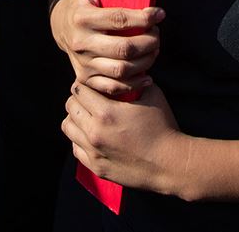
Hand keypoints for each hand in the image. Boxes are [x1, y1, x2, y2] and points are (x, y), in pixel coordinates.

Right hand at [52, 0, 163, 96]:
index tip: (159, 13)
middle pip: (124, 48)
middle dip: (149, 42)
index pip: (120, 19)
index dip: (144, 17)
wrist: (60, 27)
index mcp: (83, 17)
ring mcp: (83, 63)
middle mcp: (81, 42)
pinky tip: (146, 75)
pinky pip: (114, 87)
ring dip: (146, 62)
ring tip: (154, 51)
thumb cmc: (82, 2)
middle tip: (158, 34)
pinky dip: (134, 85)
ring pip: (122, 70)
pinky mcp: (87, 78)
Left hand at [63, 80, 190, 196]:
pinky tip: (93, 136)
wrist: (170, 164)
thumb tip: (128, 70)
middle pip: (70, 107)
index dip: (85, 84)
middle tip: (90, 99)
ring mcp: (94, 151)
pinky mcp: (96, 167)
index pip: (78, 90)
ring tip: (89, 117)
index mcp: (106, 112)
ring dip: (76, 119)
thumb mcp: (152, 95)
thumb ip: (134, 81)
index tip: (92, 86)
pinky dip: (80, 139)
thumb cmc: (163, 127)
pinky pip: (75, 148)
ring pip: (68, 127)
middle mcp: (95, 132)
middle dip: (79, 99)